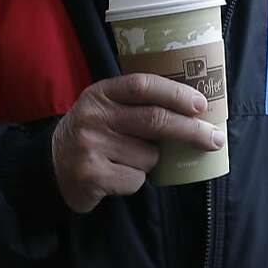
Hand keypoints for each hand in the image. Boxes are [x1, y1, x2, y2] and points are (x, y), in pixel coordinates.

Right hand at [50, 74, 223, 213]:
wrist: (51, 167)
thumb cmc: (93, 135)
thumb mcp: (106, 109)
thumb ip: (137, 105)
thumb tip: (195, 113)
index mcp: (101, 93)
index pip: (143, 85)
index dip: (176, 94)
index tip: (202, 105)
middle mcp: (94, 116)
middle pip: (155, 120)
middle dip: (191, 130)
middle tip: (215, 139)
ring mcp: (91, 145)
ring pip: (149, 156)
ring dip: (151, 162)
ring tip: (126, 160)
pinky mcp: (91, 175)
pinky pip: (136, 180)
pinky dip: (135, 181)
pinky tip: (116, 176)